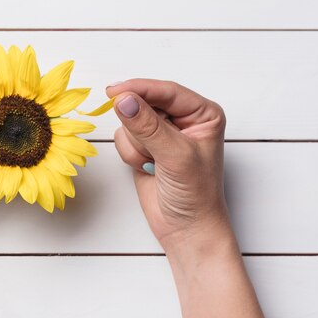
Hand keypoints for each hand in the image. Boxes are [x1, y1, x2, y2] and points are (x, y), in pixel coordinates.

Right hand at [107, 79, 228, 248]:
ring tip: (154, 164)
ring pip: (129, 121)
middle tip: (150, 151)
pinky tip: (146, 168)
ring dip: (136, 145)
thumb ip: (148, 126)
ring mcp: (161, 133)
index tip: (114, 91)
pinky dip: (129, 154)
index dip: (140, 89)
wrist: (186, 228)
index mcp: (202, 113)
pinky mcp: (144, 147)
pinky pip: (123, 137)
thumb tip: (123, 100)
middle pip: (144, 103)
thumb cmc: (195, 195)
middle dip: (141, 128)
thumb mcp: (175, 156)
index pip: (167, 91)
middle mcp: (182, 119)